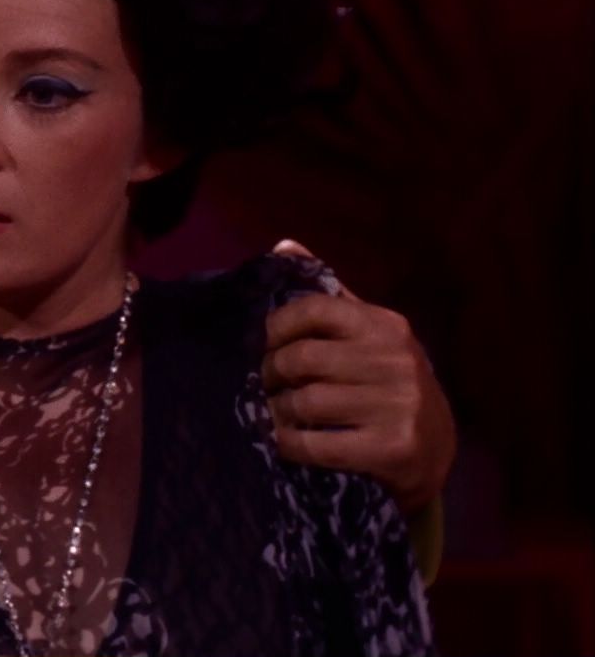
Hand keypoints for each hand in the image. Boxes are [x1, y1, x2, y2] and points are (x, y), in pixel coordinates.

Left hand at [261, 240, 455, 514]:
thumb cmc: (386, 382)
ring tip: (273, 412)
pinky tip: (286, 440)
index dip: (274, 326)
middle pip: (303, 358)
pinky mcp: (393, 448)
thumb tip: (283, 247)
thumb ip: (328, 294)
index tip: (259, 343)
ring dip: (277, 410)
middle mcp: (396, 359)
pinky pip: (316, 444)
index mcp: (385, 325)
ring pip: (305, 402)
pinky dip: (289, 443)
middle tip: (262, 384)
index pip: (314, 309)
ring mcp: (399, 405)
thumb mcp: (366, 333)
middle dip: (271, 373)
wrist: (436, 447)